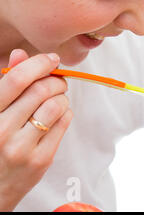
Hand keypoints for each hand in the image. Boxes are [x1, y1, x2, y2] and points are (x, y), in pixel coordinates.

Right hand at [0, 49, 72, 210]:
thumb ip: (5, 83)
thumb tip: (20, 54)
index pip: (17, 79)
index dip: (39, 64)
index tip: (51, 59)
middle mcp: (1, 130)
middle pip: (41, 90)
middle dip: (55, 80)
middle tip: (57, 82)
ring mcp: (21, 147)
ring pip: (56, 105)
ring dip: (62, 97)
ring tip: (56, 100)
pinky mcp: (40, 159)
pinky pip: (63, 123)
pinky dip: (65, 113)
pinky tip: (57, 115)